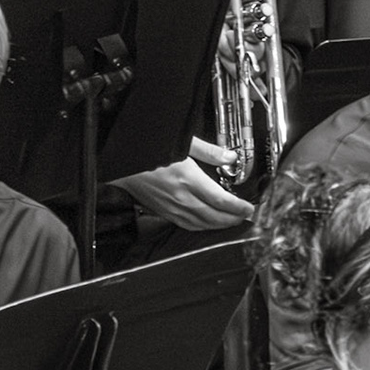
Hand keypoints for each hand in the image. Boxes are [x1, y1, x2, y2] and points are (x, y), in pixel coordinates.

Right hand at [110, 138, 251, 230]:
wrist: (120, 162)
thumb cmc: (147, 150)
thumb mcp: (181, 142)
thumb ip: (208, 151)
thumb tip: (229, 157)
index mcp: (188, 179)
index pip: (221, 200)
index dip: (239, 208)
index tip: (249, 208)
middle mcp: (181, 198)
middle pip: (215, 217)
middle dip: (233, 219)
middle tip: (245, 216)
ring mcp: (172, 208)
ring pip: (203, 224)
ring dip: (220, 225)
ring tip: (232, 221)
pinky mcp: (164, 212)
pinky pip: (188, 225)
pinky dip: (203, 227)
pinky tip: (209, 223)